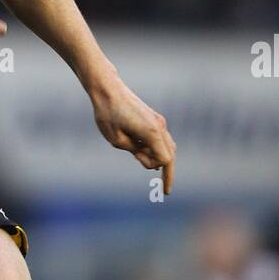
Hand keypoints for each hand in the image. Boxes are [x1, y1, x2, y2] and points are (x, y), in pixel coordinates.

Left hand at [90, 78, 176, 192]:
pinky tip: (143, 152)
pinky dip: (156, 149)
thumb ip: (134, 151)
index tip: (138, 160)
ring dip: (159, 158)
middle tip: (163, 189)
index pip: (165, 159)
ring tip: (139, 158)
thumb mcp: (116, 140)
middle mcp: (160, 126)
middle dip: (165, 171)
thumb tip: (147, 157)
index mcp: (152, 132)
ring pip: (169, 147)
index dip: (155, 168)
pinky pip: (162, 139)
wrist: (108, 90)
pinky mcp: (154, 119)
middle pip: (171, 155)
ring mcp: (158, 121)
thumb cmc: (108, 114)